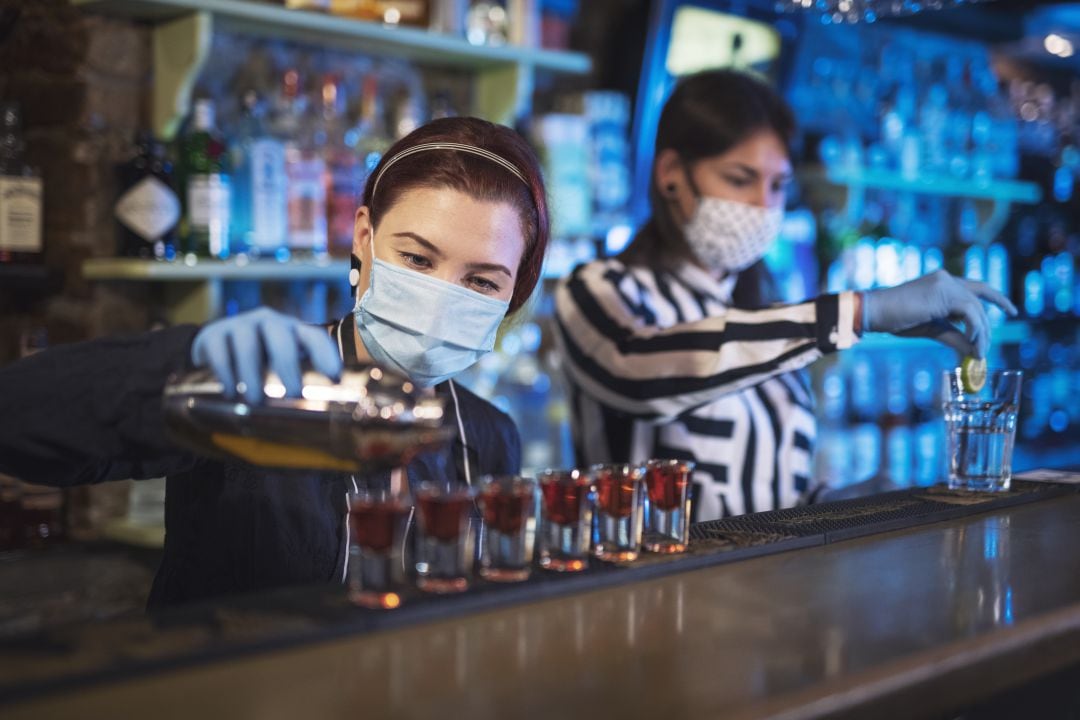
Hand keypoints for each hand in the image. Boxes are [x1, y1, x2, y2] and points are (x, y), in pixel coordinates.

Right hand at [190, 307, 341, 403]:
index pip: (314, 337)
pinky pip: (221, 351)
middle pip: (282, 339)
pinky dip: (225, 373)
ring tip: (255, 401)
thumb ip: (292, 381)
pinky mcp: (214, 333)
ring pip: (248, 345)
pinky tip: (230, 392)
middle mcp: (270, 322)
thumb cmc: (258, 360)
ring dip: (252, 374)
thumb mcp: (277, 365)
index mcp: (293, 331)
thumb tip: (307, 423)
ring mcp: (241, 324)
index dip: (326, 355)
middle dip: (288, 366)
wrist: (213, 343)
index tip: (335, 378)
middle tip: (293, 394)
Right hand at [863, 270, 1017, 358]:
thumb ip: (955, 337)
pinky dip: (975, 330)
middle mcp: (946, 279)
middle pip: (980, 300)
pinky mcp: (943, 293)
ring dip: (981, 333)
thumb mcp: (932, 329)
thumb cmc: (897, 320)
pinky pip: (970, 313)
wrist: (875, 312)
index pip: (977, 288)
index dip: (996, 298)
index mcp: (942, 283)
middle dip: (987, 326)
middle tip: (985, 348)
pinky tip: (972, 344)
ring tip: (979, 352)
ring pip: (976, 308)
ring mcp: (945, 283)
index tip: (1011, 311)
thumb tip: (974, 352)